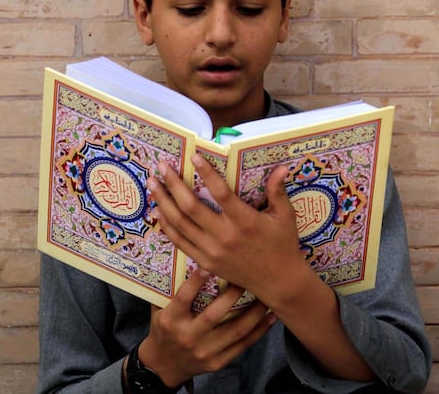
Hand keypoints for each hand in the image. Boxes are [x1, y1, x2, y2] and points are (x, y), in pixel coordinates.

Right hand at [137, 268, 274, 386]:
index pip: (183, 298)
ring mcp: (204, 352)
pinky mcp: (218, 362)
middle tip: (246, 277)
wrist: (163, 366)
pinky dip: (259, 331)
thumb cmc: (163, 330)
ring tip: (267, 295)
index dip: (196, 281)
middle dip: (233, 295)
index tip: (209, 264)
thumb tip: (190, 257)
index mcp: (171, 321)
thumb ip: (173, 288)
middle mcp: (187, 337)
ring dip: (254, 312)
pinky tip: (270, 318)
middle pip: (214, 315)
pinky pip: (242, 345)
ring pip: (235, 331)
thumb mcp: (160, 309)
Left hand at [146, 153, 311, 307]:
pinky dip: (167, 226)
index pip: (221, 193)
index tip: (193, 156)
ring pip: (180, 224)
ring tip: (152, 184)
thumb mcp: (285, 216)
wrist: (278, 281)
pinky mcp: (205, 262)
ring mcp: (212, 251)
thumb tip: (282, 168)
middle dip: (173, 184)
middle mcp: (225, 236)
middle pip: (191, 207)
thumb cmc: (282, 244)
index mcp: (245, 221)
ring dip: (163, 202)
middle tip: (161, 166)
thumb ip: (278, 191)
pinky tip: (158, 211)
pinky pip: (180, 242)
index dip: (206, 173)